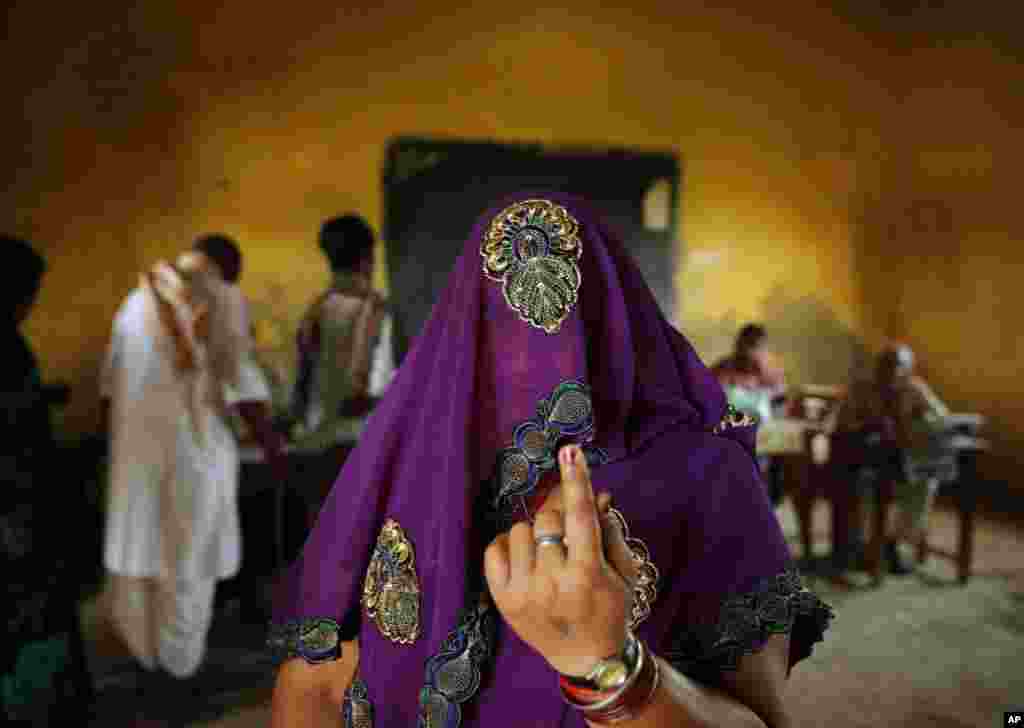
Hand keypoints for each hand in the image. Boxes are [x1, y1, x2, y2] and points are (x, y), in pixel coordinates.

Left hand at [484, 444, 635, 676]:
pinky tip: (526, 558)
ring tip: (549, 553)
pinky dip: (509, 546)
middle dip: (559, 516)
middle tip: (567, 524)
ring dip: (536, 534)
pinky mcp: (502, 599)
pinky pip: (495, 548)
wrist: (586, 658)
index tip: (570, 450)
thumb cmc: (609, 608)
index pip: (581, 517)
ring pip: (520, 530)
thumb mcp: (622, 572)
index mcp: (587, 576)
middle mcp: (552, 584)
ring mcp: (523, 593)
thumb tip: (596, 493)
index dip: (575, 480)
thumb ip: (609, 530)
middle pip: (547, 520)